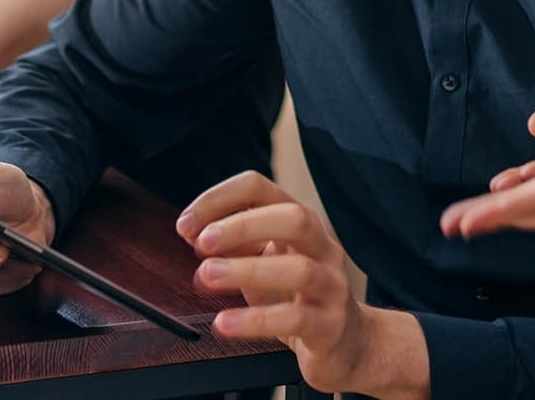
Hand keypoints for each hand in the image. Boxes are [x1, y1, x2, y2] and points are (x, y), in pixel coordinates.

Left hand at [177, 172, 427, 398]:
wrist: (350, 345)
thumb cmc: (299, 299)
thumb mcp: (265, 264)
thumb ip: (234, 246)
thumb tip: (192, 232)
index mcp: (301, 224)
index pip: (261, 189)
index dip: (220, 199)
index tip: (185, 224)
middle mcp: (322, 248)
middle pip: (294, 219)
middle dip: (244, 225)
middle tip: (201, 243)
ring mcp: (332, 287)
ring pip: (300, 270)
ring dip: (246, 270)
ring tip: (206, 278)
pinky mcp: (330, 327)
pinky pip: (296, 319)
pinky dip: (255, 321)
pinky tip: (225, 323)